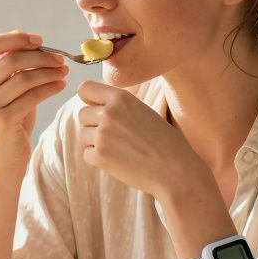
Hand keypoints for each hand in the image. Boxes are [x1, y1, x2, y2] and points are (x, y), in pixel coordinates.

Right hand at [0, 29, 68, 168]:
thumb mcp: (8, 89)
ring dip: (49, 72)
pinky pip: (32, 97)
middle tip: (60, 58)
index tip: (40, 40)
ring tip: (63, 72)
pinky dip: (50, 88)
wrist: (4, 159)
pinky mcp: (2, 121)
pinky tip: (61, 86)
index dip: (17, 39)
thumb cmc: (10, 119)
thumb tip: (25, 36)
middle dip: (40, 56)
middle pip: (10, 60)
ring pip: (23, 78)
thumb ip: (11, 65)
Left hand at [76, 80, 207, 198]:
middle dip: (94, 125)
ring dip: (96, 143)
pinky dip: (98, 159)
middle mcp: (109, 113)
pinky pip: (86, 154)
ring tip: (120, 149)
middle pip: (82, 114)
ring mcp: (102, 135)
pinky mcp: (99, 156)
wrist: (175, 170)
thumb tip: (88, 103)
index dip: (89, 99)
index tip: (97, 108)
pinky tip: (119, 161)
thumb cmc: (163, 141)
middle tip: (117, 137)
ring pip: (83, 135)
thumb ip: (117, 105)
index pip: (85, 88)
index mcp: (121, 98)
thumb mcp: (142, 111)